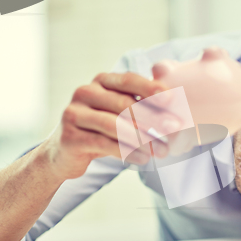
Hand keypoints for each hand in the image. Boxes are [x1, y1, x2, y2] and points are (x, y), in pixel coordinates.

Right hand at [43, 72, 181, 179]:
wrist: (64, 153)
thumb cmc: (102, 129)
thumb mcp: (119, 112)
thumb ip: (140, 102)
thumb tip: (176, 101)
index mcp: (101, 81)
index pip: (129, 80)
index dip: (151, 88)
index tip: (172, 99)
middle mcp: (85, 92)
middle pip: (124, 104)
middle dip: (153, 117)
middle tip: (174, 128)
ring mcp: (74, 113)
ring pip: (114, 125)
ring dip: (142, 138)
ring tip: (162, 150)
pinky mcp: (70, 137)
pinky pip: (104, 144)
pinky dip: (127, 152)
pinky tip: (144, 159)